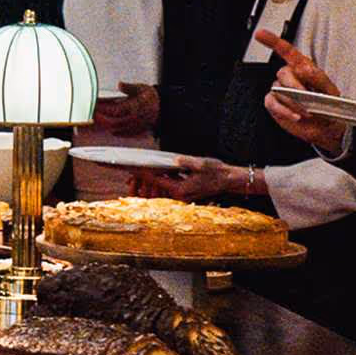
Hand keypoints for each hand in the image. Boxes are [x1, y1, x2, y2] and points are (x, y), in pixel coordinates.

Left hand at [91, 82, 159, 135]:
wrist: (164, 108)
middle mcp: (134, 118)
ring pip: (116, 129)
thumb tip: (120, 84)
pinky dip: (114, 131)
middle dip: (101, 119)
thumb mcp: (141, 88)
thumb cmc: (151, 97)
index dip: (103, 109)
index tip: (94, 106)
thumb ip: (129, 87)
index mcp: (134, 107)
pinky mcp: (136, 131)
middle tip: (92, 114)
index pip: (115, 111)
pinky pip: (123, 134)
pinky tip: (109, 128)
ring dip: (105, 125)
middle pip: (113, 123)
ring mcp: (135, 126)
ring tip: (97, 120)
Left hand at [132, 157, 250, 203]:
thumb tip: (176, 159)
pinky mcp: (183, 192)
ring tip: (134, 176)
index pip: (157, 180)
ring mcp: (181, 195)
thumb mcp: (202, 164)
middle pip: (155, 188)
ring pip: (159, 190)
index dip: (143, 173)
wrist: (228, 181)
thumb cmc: (217, 172)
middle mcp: (179, 195)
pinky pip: (166, 188)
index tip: (131, 167)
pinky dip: (157, 182)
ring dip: (147, 183)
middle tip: (127, 173)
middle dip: (141, 181)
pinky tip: (151, 175)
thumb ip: (188, 162)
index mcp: (181, 189)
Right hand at [259, 32, 346, 151]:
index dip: (272, 41)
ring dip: (294, 102)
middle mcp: (290, 77)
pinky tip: (296, 115)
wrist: (327, 128)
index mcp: (303, 68)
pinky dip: (284, 110)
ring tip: (308, 111)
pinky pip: (272, 103)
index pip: (286, 51)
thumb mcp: (331, 90)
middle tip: (308, 99)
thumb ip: (318, 78)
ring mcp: (281, 92)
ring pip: (278, 91)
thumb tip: (304, 69)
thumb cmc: (330, 107)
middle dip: (296, 86)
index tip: (260, 34)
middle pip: (283, 73)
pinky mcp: (275, 105)